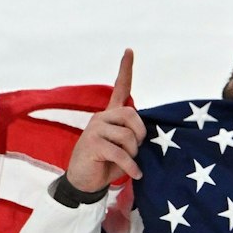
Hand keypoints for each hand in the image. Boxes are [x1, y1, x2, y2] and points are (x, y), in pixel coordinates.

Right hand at [67, 50, 146, 193]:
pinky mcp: (93, 144)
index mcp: (110, 116)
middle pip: (133, 116)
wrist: (84, 182)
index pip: (120, 89)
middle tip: (137, 149)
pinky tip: (135, 174)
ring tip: (129, 163)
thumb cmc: (107, 164)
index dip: (125, 70)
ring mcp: (95, 129)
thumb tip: (147, 136)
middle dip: (141, 135)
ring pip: (129, 136)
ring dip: (135, 153)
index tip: (129, 50)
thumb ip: (134, 137)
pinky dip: (131, 166)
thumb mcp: (125, 148)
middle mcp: (101, 118)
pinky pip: (122, 153)